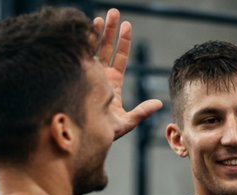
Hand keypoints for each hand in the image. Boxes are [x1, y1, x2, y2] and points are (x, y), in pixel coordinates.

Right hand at [92, 8, 162, 139]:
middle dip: (110, 30)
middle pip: (106, 48)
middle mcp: (99, 77)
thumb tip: (159, 103)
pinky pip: (81, 56)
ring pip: (93, 50)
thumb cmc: (104, 134)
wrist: (83, 139)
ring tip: (102, 17)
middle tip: (115, 12)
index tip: (127, 25)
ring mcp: (87, 76)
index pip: (119, 58)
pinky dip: (83, 42)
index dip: (123, 42)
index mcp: (112, 84)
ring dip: (97, 33)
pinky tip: (86, 28)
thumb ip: (142, 112)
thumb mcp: (126, 123)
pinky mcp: (77, 77)